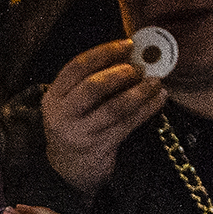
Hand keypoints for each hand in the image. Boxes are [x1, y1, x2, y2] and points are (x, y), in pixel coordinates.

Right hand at [41, 39, 165, 198]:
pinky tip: (158, 99)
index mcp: (54, 96)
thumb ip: (92, 80)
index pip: (77, 67)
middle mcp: (62, 114)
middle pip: (92, 87)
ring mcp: (79, 133)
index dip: (104, 52)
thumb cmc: (77, 126)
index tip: (128, 45)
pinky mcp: (98, 147)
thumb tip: (132, 55)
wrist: (69, 169)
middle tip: (140, 68)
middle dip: (120, 73)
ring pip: (114, 108)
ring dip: (139, 92)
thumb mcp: (73, 103)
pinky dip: (146, 110)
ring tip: (155, 82)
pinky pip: (127, 124)